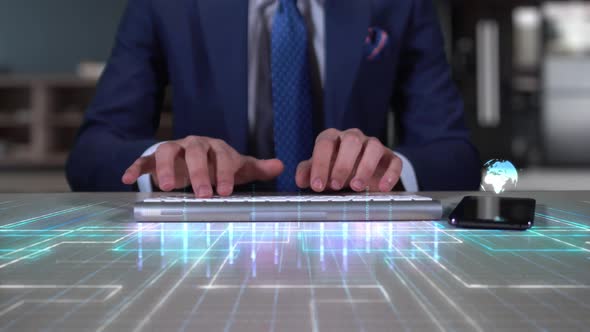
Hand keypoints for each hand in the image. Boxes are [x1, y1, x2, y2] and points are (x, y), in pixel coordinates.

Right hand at [122, 136, 283, 196]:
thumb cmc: (217, 165)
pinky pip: (143, 159)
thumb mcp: (237, 167)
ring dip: (167, 167)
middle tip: (202, 194)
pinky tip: (126, 178)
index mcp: (216, 148)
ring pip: (168, 150)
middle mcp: (195, 145)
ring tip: (169, 188)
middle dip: (199, 172)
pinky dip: (135, 166)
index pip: (223, 156)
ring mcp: (174, 149)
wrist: (192, 158)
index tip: (224, 192)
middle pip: (195, 152)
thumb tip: (280, 166)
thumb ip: (256, 168)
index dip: (223, 172)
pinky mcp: (154, 157)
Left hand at [296, 128, 401, 192]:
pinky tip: (382, 188)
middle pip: (350, 141)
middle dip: (342, 164)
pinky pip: (394, 161)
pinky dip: (390, 174)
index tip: (317, 185)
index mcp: (332, 138)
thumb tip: (301, 181)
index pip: (325, 144)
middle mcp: (353, 137)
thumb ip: (308, 173)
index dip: (320, 164)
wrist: (360, 175)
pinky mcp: (390, 157)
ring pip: (373, 148)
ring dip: (365, 167)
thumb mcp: (320, 171)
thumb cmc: (334, 170)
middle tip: (336, 185)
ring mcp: (373, 145)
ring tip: (357, 187)